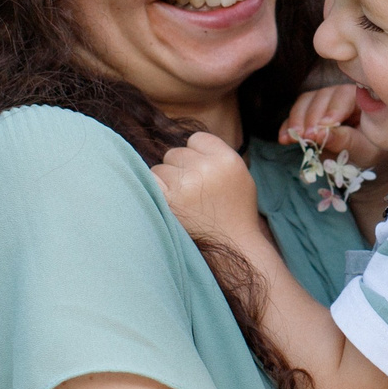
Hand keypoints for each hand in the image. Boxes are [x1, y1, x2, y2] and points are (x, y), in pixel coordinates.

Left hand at [154, 132, 266, 249]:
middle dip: (179, 170)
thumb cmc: (233, 213)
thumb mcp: (238, 177)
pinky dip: (154, 193)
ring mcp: (186, 185)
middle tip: (192, 194)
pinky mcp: (169, 203)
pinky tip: (167, 205)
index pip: (196, 139)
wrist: (234, 248)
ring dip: (166, 184)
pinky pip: (149, 183)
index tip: (201, 174)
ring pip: (160, 169)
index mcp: (227, 160)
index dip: (195, 156)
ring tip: (184, 205)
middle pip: (174, 154)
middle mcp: (207, 169)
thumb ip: (215, 156)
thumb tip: (184, 143)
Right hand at [281, 84, 385, 171]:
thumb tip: (322, 134)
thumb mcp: (364, 149)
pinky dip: (287, 125)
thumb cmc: (370, 150)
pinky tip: (284, 138)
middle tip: (306, 137)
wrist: (361, 156)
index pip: (344, 96)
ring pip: (305, 102)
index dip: (332, 110)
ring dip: (296, 120)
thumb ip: (346, 141)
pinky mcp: (309, 111)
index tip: (322, 127)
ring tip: (293, 138)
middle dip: (311, 117)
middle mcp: (340, 94)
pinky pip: (295, 114)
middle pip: (321, 97)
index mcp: (361, 97)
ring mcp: (323, 101)